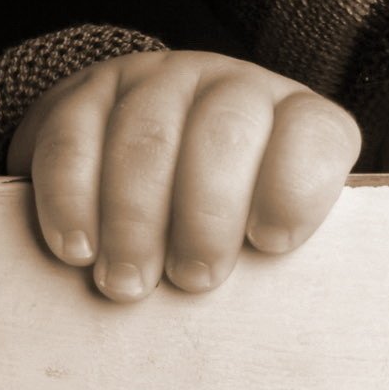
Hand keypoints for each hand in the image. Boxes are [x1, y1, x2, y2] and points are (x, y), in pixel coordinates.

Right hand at [6, 51, 360, 302]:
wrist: (140, 143)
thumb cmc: (223, 206)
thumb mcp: (264, 219)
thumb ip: (270, 244)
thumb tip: (263, 309)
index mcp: (297, 117)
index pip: (316, 136)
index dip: (295, 191)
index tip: (270, 245)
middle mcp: (236, 87)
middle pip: (226, 136)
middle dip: (207, 217)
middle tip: (193, 279)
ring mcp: (162, 80)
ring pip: (147, 139)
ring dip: (135, 220)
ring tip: (129, 281)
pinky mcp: (89, 93)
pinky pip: (73, 139)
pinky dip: (72, 200)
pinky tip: (78, 249)